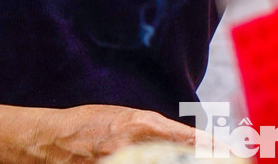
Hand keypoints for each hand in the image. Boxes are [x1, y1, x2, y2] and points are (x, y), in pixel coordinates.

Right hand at [34, 105, 214, 162]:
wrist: (49, 139)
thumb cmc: (88, 124)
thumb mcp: (126, 118)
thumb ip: (154, 129)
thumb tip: (183, 141)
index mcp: (142, 124)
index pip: (187, 138)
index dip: (211, 147)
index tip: (229, 152)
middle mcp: (134, 146)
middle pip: (177, 159)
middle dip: (197, 159)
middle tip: (219, 160)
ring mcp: (119, 163)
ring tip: (194, 163)